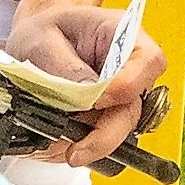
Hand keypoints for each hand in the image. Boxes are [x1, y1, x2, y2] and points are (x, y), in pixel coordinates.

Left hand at [11, 0, 166, 172]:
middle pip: (135, 107)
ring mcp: (122, 96)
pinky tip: (57, 143)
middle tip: (74, 151)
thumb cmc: (43, 33)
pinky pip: (102, 138)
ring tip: (56, 146)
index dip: (125, 86)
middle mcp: (131, 68)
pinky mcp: (108, 117)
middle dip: (105, 135)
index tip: (94, 101)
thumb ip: (65, 67)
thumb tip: (87, 93)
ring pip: (120, 130)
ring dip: (90, 143)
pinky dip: (80, 145)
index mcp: (123, 34)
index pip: (147, 61)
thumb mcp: (42, 41)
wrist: (36, 44)